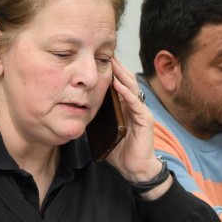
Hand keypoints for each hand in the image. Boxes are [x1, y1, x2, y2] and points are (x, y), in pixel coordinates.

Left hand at [105, 59, 164, 182]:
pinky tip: (118, 85)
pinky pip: (136, 103)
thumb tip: (76, 109)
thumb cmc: (120, 150)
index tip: (98, 58)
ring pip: (132, 88)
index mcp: (124, 106)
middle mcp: (134, 106)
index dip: (110, 71)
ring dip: (121, 75)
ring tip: (111, 63)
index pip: (118, 83)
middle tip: (104, 53)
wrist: (134, 168)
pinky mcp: (145, 120)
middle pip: (126, 80)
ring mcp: (141, 111)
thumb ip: (95, 118)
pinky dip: (127, 93)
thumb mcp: (103, 130)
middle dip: (116, 67)